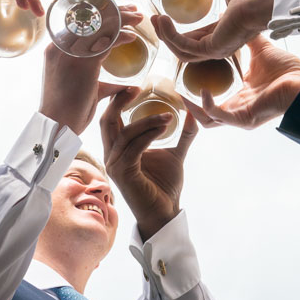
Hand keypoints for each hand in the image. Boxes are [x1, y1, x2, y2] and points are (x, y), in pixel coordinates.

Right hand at [38, 7, 144, 133]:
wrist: (57, 125)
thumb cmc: (69, 110)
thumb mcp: (86, 88)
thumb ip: (104, 83)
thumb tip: (126, 84)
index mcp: (57, 48)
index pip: (81, 21)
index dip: (103, 13)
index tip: (121, 11)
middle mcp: (60, 46)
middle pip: (91, 19)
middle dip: (115, 12)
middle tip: (134, 11)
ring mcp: (70, 54)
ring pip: (99, 27)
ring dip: (122, 20)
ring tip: (139, 18)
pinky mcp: (82, 64)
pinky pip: (104, 43)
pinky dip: (120, 37)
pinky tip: (132, 37)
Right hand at [100, 90, 198, 240]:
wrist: (165, 213)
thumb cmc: (165, 186)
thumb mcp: (175, 154)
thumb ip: (183, 134)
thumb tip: (193, 113)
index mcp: (119, 149)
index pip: (110, 120)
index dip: (118, 101)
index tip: (135, 87)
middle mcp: (111, 156)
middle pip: (107, 121)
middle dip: (120, 102)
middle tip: (138, 89)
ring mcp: (115, 165)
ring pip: (124, 133)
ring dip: (147, 121)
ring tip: (168, 115)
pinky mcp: (123, 174)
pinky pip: (134, 148)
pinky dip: (149, 134)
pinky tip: (164, 127)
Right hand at [152, 0, 280, 60]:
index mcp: (222, 30)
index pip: (195, 38)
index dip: (175, 31)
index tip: (160, 16)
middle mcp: (219, 44)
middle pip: (185, 49)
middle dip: (165, 36)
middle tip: (153, 18)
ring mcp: (216, 49)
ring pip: (182, 52)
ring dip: (165, 37)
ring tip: (155, 19)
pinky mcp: (213, 49)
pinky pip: (185, 47)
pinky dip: (171, 36)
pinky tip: (163, 20)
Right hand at [184, 36, 299, 129]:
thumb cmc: (288, 70)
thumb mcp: (259, 51)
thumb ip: (245, 40)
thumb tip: (234, 19)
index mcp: (242, 98)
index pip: (213, 101)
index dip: (197, 92)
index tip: (184, 78)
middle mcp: (239, 110)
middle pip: (205, 115)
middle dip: (188, 105)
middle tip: (174, 89)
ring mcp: (240, 116)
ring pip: (207, 121)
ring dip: (193, 109)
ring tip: (181, 95)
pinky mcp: (244, 118)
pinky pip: (218, 116)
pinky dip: (208, 105)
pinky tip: (202, 91)